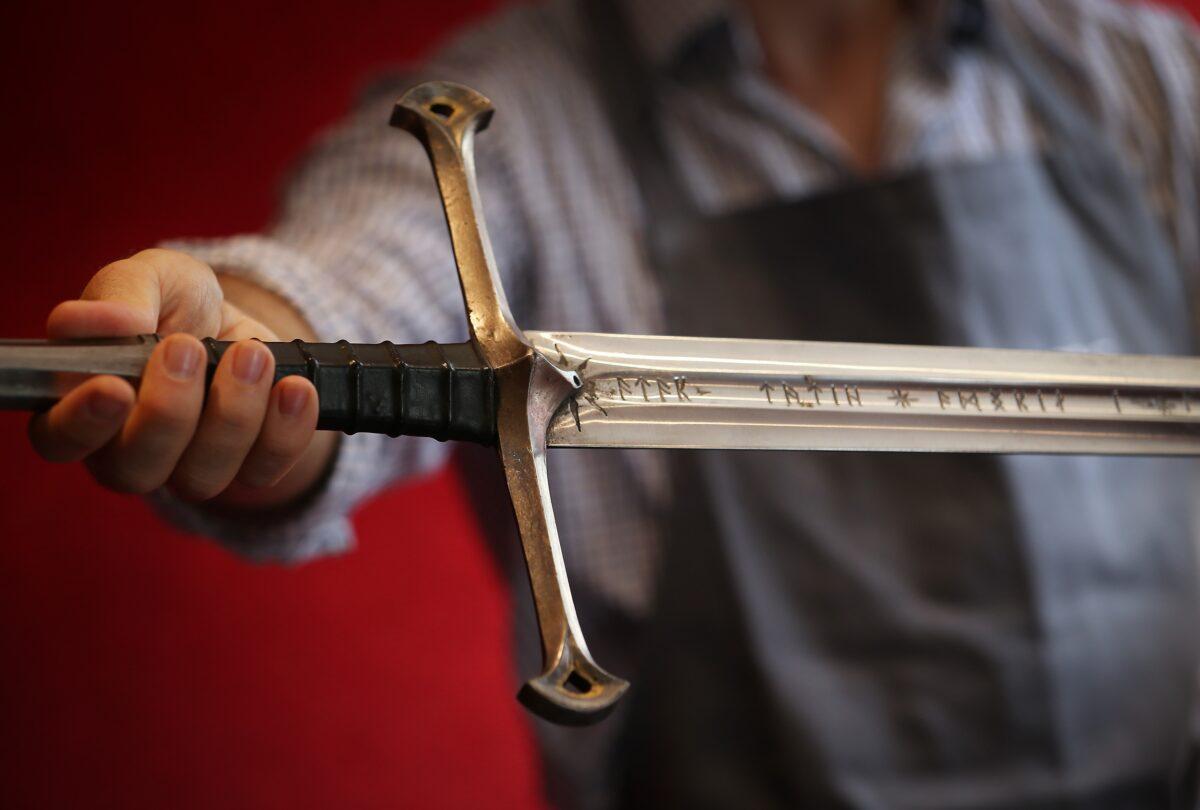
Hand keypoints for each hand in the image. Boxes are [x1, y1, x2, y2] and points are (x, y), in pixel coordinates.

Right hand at [29, 248, 326, 503]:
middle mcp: (125, 451)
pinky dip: (285, 431)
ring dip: (233, 414)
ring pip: (202, 477)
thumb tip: (104, 323)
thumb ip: (121, 294)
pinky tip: (295, 387)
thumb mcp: (151, 278)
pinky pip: (262, 473)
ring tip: (252, 355)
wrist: (239, 324)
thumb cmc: (177, 304)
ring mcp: (186, 470)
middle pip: (136, 467)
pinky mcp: (244, 470)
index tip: (115, 388)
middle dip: (169, 410)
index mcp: (80, 405)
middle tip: (189, 347)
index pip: (59, 438)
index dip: (82, 422)